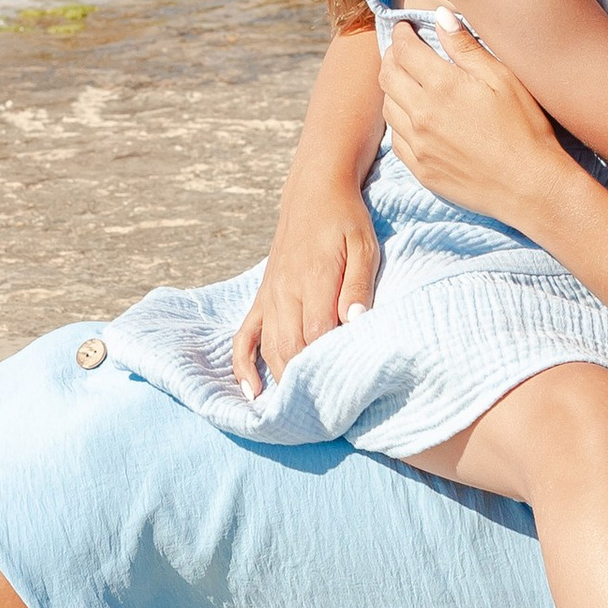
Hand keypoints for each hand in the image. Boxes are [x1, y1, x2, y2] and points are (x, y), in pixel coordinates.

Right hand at [230, 196, 378, 396]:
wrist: (314, 189)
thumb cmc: (346, 218)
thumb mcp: (364, 245)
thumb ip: (358, 285)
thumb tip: (355, 322)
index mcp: (312, 281)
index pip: (317, 337)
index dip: (328, 368)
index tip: (345, 395)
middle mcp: (285, 293)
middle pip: (290, 350)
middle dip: (305, 386)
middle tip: (325, 418)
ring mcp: (270, 296)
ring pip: (269, 348)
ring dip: (281, 381)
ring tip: (297, 415)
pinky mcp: (263, 297)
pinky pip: (244, 335)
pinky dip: (243, 365)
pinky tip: (253, 392)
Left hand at [379, 19, 566, 227]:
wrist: (530, 187)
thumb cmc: (525, 129)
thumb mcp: (502, 79)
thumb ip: (467, 47)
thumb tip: (440, 17)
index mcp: (442, 86)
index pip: (405, 50)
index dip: (402, 33)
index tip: (406, 27)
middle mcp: (421, 114)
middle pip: (387, 76)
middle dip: (392, 56)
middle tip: (403, 50)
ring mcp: (418, 145)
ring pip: (388, 107)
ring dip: (393, 88)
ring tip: (408, 81)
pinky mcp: (421, 169)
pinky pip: (396, 139)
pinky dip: (400, 121)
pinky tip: (415, 117)